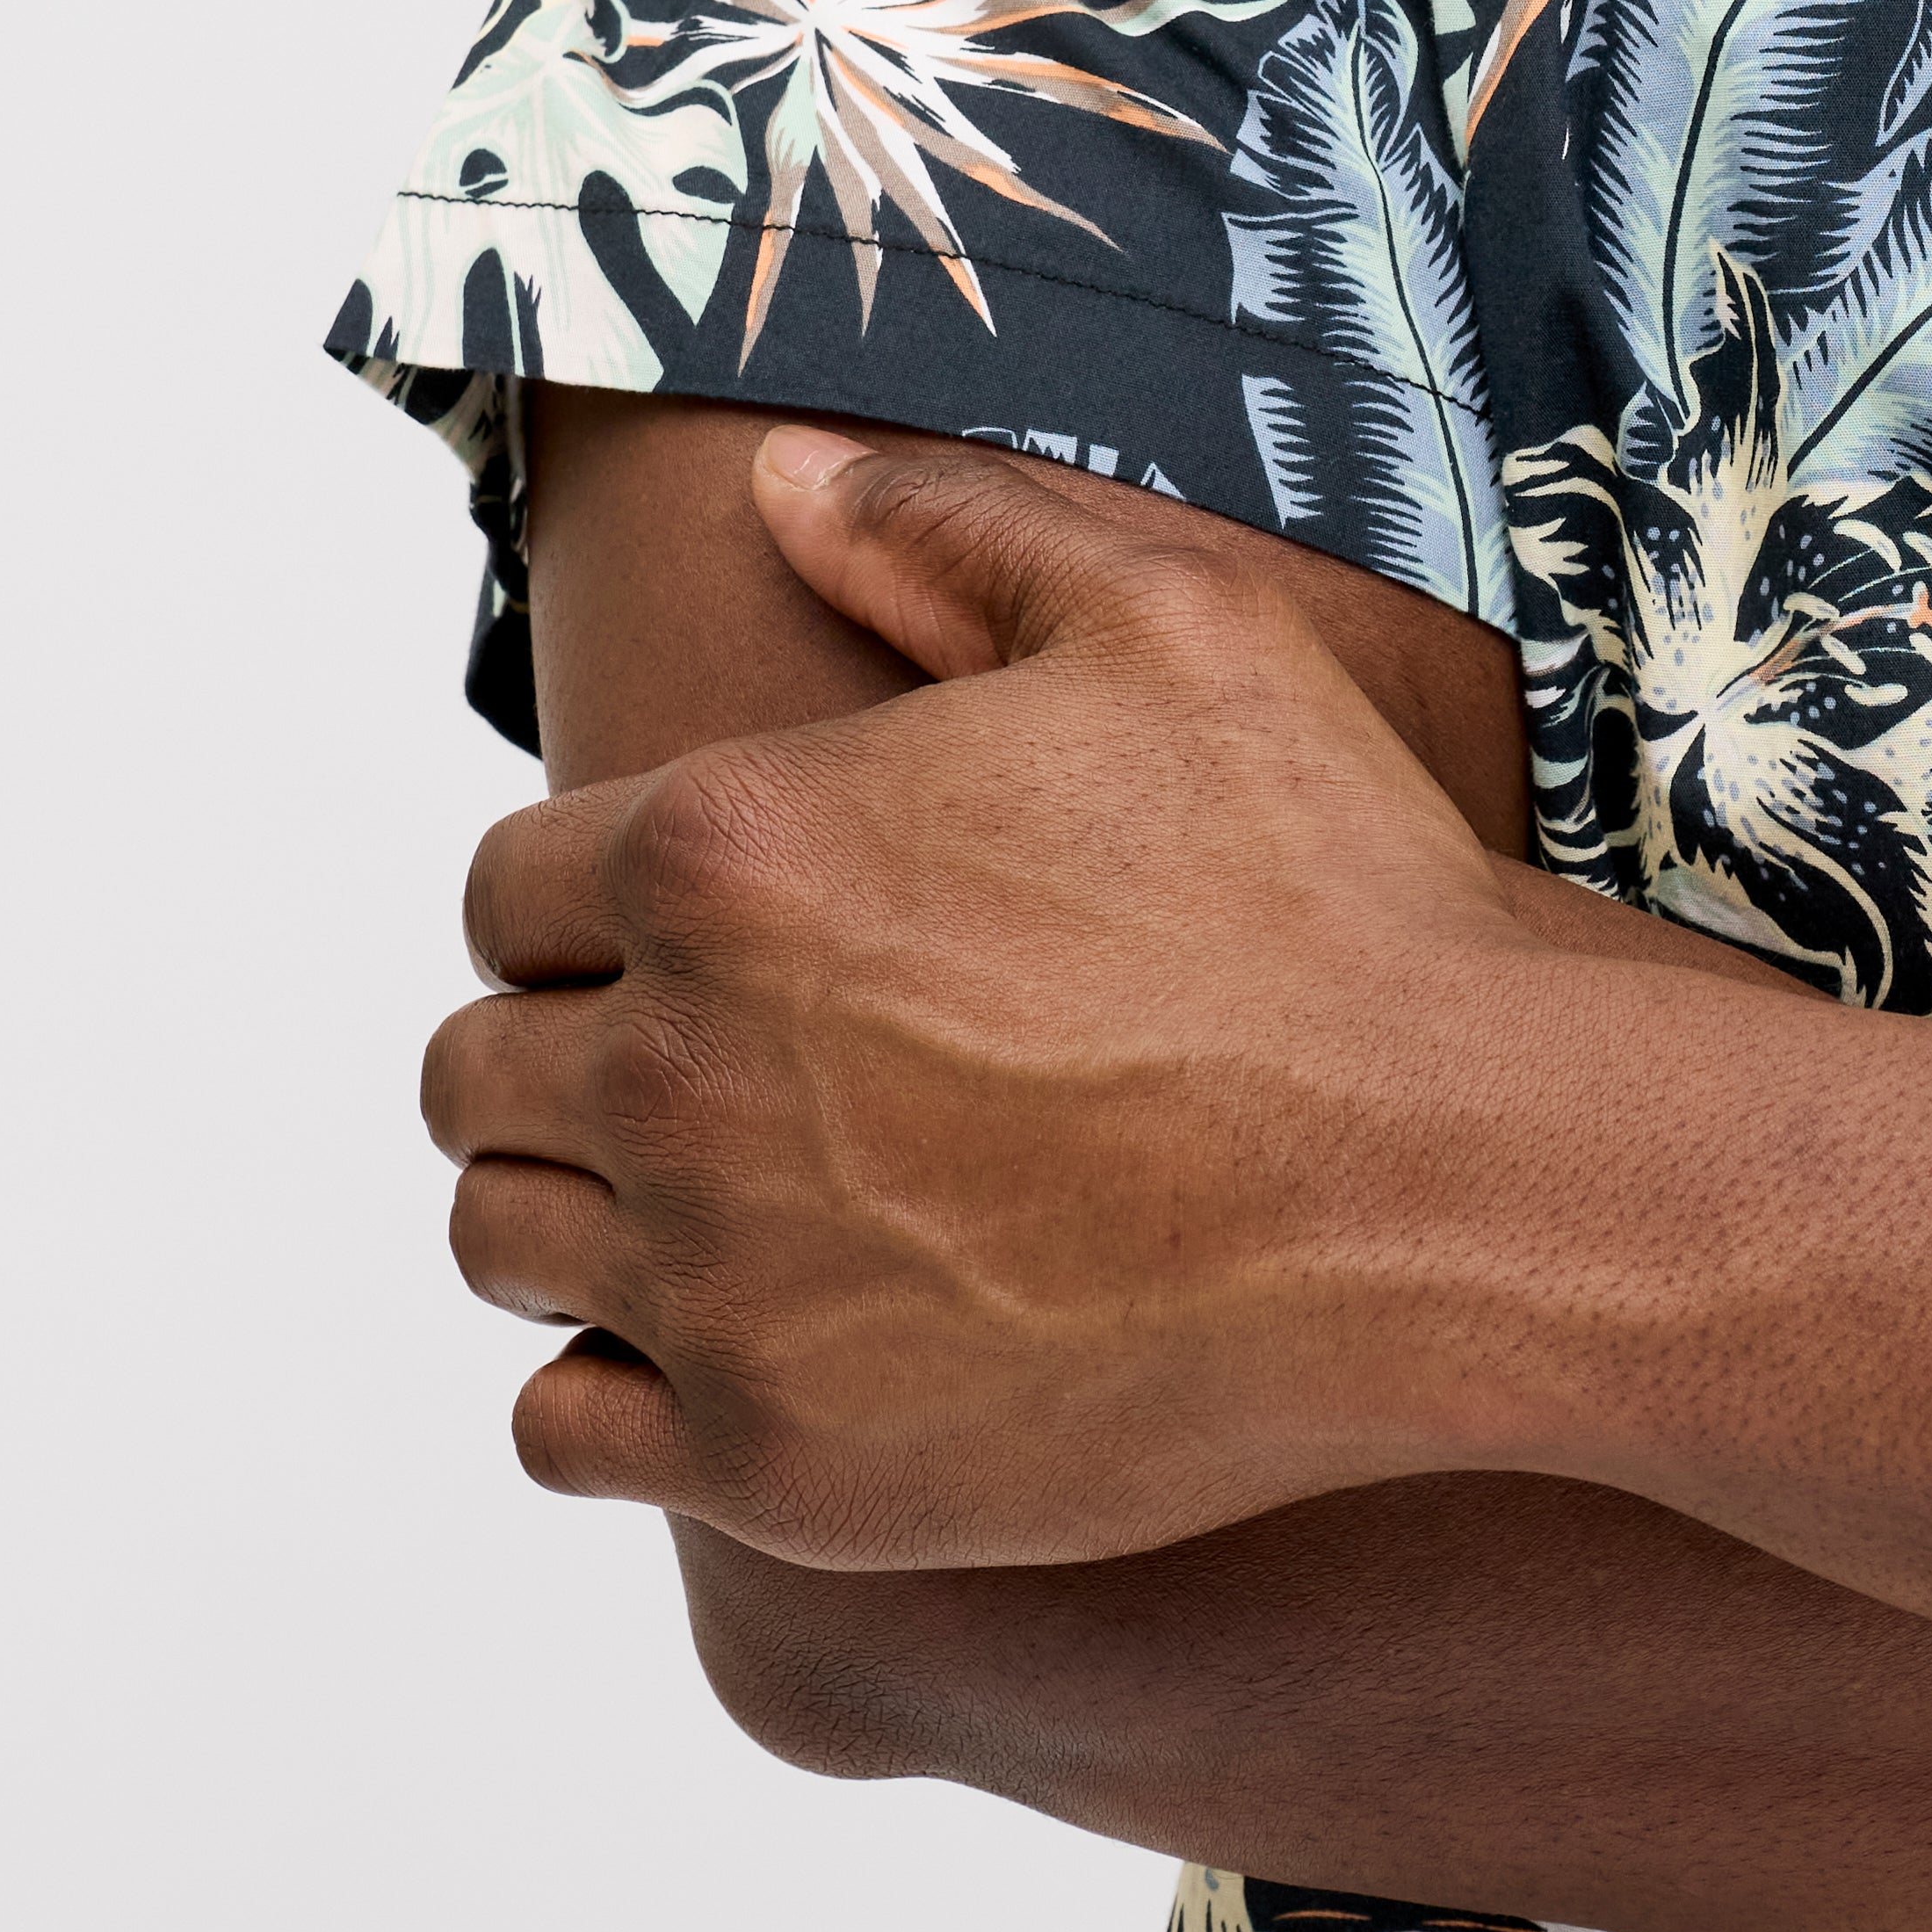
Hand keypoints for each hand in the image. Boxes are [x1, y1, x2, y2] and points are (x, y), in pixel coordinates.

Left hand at [420, 429, 1664, 1567]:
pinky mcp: (779, 1454)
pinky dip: (614, 1386)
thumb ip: (947, 534)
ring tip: (715, 1200)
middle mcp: (680, 1066)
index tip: (689, 938)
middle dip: (567, 1056)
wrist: (1456, 1182)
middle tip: (715, 1072)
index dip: (593, 905)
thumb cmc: (1332, 892)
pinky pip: (559, 1429)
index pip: (508, 889)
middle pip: (475, 1071)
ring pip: (498, 1241)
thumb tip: (779, 476)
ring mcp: (719, 1277)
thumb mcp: (1169, 628)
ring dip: (574, 1214)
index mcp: (728, 849)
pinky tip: (733, 1338)